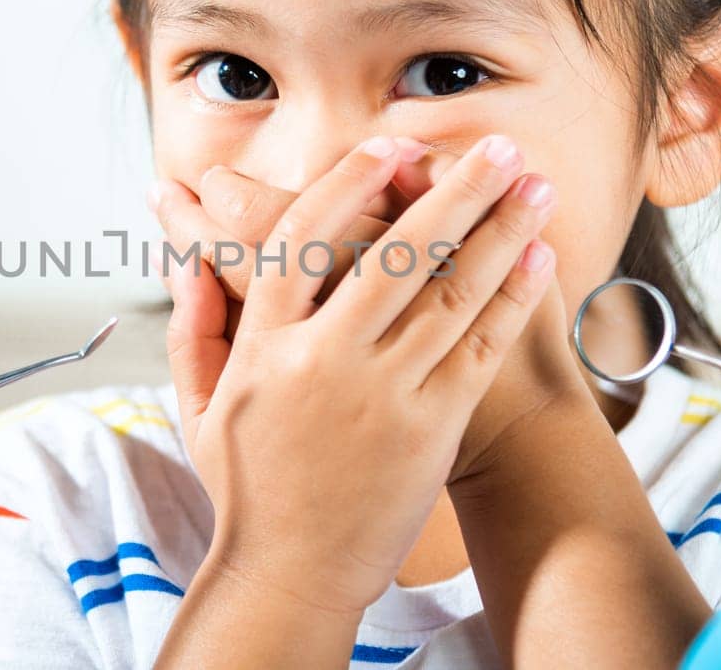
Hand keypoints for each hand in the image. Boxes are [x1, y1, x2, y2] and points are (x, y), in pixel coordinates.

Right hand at [156, 134, 556, 613]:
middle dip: (454, 190)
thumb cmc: (248, 486)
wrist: (292, 574)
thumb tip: (183, 258)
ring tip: (534, 185)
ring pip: (449, 292)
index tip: (389, 146)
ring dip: (499, 230)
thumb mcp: (201, 405)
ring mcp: (382, 394)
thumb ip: (193, 326)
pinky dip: (511, 296)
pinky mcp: (430, 428)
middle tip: (496, 146)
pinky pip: (477, 346)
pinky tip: (537, 254)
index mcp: (265, 346)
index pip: (303, 240)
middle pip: (394, 251)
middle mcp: (324, 362)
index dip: (350, 184)